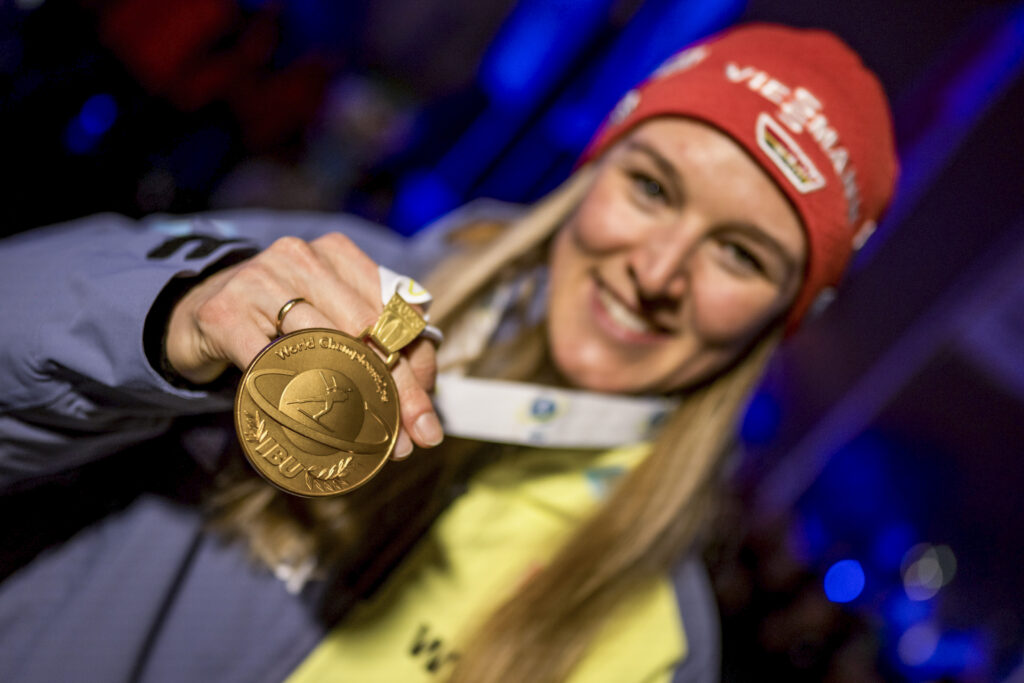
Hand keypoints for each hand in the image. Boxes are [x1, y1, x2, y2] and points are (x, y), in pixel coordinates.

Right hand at [165, 234, 441, 457]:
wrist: (197, 313)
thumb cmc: (277, 324)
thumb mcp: (331, 323)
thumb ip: (380, 352)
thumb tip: (420, 411)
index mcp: (338, 255)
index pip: (394, 313)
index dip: (416, 370)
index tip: (426, 419)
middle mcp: (301, 258)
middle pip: (365, 331)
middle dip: (393, 392)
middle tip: (408, 441)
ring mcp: (260, 280)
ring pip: (322, 345)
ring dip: (349, 404)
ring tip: (368, 442)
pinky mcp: (224, 312)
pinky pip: (267, 362)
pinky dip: (290, 397)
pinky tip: (306, 424)